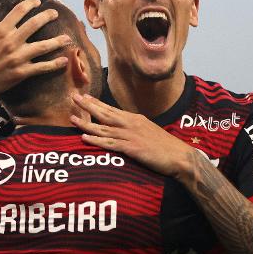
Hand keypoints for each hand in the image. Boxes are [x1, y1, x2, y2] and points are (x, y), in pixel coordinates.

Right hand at [0, 0, 70, 99]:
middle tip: (55, 13)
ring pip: (43, 46)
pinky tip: (64, 61)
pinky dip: (54, 64)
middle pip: (34, 25)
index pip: (18, 12)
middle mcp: (10, 42)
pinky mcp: (21, 72)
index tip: (38, 2)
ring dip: (57, 41)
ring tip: (68, 38)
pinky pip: (42, 67)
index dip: (30, 4)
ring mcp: (17, 58)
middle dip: (47, 16)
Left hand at [70, 94, 193, 178]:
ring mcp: (130, 136)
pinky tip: (84, 138)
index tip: (85, 97)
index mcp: (135, 119)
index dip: (97, 103)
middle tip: (73, 97)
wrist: (180, 156)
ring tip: (72, 118)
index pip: (112, 109)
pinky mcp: (132, 148)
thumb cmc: (166, 146)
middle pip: (105, 114)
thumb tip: (124, 127)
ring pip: (103, 129)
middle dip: (87, 106)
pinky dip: (96, 141)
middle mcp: (131, 124)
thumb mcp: (150, 131)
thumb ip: (136, 128)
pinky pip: (110, 144)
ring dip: (86, 123)